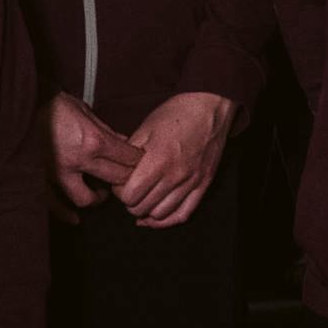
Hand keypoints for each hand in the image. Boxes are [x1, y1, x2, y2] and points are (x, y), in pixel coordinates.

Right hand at [48, 93, 138, 211]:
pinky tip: (75, 218)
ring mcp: (59, 172)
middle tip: (128, 178)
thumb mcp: (88, 113)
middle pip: (115, 179)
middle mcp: (79, 160)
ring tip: (102, 193)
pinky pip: (54, 203)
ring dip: (98, 198)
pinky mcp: (41, 178)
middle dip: (126, 179)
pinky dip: (65, 213)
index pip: (128, 159)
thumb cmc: (57, 106)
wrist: (24, 106)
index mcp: (94, 141)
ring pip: (86, 198)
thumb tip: (124, 141)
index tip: (140, 162)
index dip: (138, 161)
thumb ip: (107, 131)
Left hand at [117, 91, 235, 227]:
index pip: (129, 195)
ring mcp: (192, 181)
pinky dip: (167, 221)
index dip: (120, 191)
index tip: (121, 183)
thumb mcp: (144, 129)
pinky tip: (155, 217)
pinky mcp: (204, 184)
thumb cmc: (175, 114)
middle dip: (131, 202)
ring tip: (143, 199)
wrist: (209, 107)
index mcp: (158, 160)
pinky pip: (184, 214)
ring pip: (161, 214)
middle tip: (131, 189)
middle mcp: (176, 175)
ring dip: (147, 211)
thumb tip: (118, 176)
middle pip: (142, 208)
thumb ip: (129, 155)